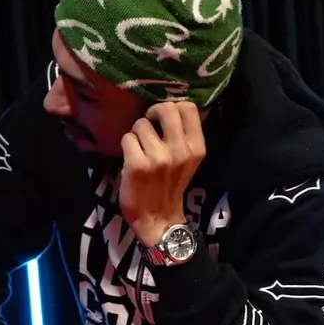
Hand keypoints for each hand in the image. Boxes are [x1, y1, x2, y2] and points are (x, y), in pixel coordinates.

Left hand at [119, 102, 205, 244]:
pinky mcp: (137, 165)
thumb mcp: (188, 160)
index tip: (164, 119)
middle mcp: (180, 150)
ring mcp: (158, 157)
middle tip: (148, 125)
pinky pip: (127, 138)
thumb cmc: (171, 185)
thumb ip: (184, 135)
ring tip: (140, 149)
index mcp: (196, 147)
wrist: (158, 218)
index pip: (188, 107)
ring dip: (136, 134)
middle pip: (166, 108)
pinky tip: (131, 158)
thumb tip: (172, 106)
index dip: (172, 106)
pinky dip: (126, 146)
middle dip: (152, 113)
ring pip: (140, 124)